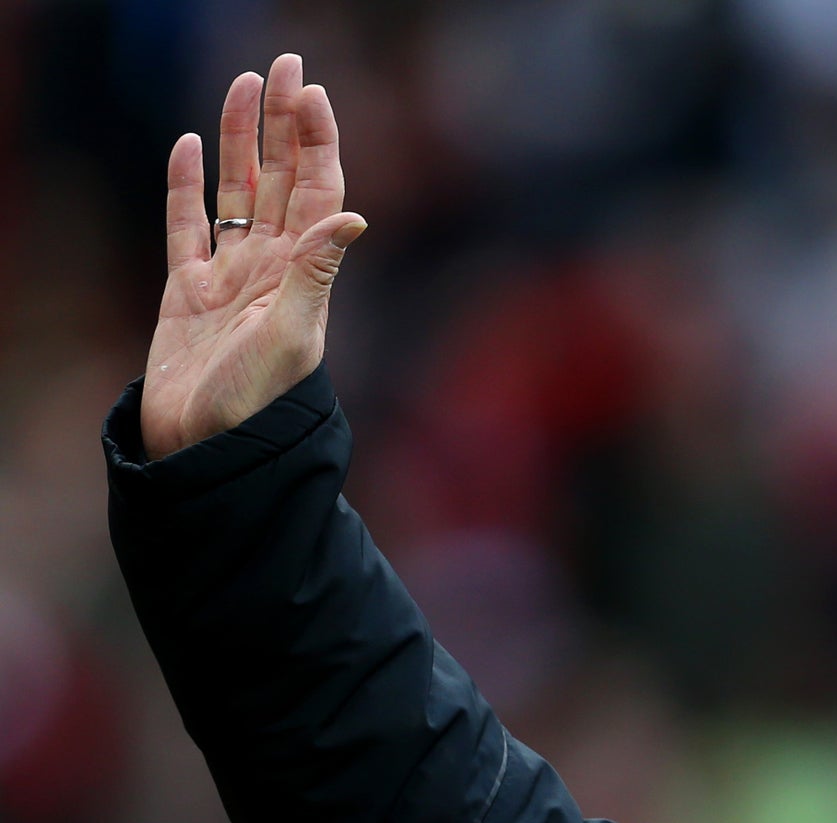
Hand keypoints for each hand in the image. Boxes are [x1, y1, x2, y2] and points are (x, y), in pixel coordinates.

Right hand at [139, 54, 365, 460]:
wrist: (208, 449)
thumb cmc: (256, 404)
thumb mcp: (294, 335)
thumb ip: (318, 273)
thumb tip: (354, 216)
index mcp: (303, 274)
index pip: (318, 190)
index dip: (317, 140)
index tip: (312, 90)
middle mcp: (271, 268)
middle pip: (281, 177)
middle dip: (282, 121)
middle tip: (284, 62)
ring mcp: (230, 277)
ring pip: (236, 190)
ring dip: (239, 139)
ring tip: (241, 86)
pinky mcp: (188, 291)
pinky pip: (186, 227)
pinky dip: (186, 186)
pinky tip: (186, 146)